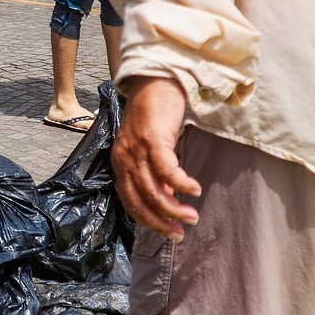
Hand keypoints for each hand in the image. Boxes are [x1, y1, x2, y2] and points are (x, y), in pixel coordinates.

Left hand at [113, 76, 201, 239]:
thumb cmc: (155, 115)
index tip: (169, 233)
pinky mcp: (152, 139)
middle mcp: (124, 160)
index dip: (149, 222)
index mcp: (120, 164)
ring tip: (191, 216)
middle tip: (180, 232)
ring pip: (153, 191)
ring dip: (174, 208)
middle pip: (140, 202)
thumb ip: (154, 173)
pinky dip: (180, 183)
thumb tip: (168, 198)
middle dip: (161, 223)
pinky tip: (194, 190)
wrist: (155, 81)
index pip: (130, 203)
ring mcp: (136, 150)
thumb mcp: (150, 149)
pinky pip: (166, 170)